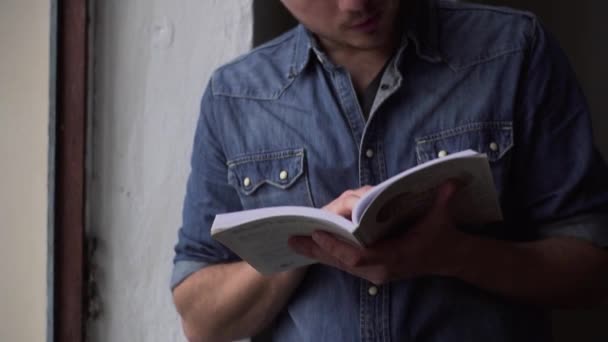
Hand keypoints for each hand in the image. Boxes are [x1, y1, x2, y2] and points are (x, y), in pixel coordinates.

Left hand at [289, 181, 469, 283]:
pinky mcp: (371, 271)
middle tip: (293, 239)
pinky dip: (329, 254)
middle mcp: (381, 270)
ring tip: (295, 242)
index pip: (359, 257)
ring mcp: (375, 273)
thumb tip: (450, 182)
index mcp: (395, 257)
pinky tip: (312, 246)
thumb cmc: (442, 234)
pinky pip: (345, 265)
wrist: (449, 256)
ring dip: (318, 253)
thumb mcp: (442, 216)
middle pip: (342, 263)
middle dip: (317, 250)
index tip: (317, 232)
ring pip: (341, 265)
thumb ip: (444, 199)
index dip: (336, 246)